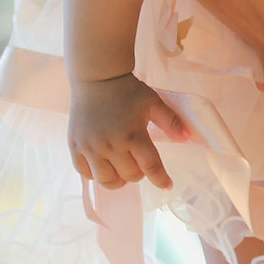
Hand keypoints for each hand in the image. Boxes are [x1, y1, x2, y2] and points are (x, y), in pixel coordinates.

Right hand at [70, 72, 188, 188]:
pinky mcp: (75, 146)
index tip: (168, 185)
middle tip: (138, 162)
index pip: (151, 167)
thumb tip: (187, 138)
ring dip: (118, 180)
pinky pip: (84, 172)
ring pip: (106, 180)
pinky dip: (94, 174)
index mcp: (133, 135)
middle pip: (130, 176)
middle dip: (138, 173)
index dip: (161, 179)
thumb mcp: (154, 102)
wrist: (97, 78)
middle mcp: (111, 144)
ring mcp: (91, 147)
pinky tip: (102, 165)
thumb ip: (171, 121)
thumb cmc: (127, 90)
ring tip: (120, 170)